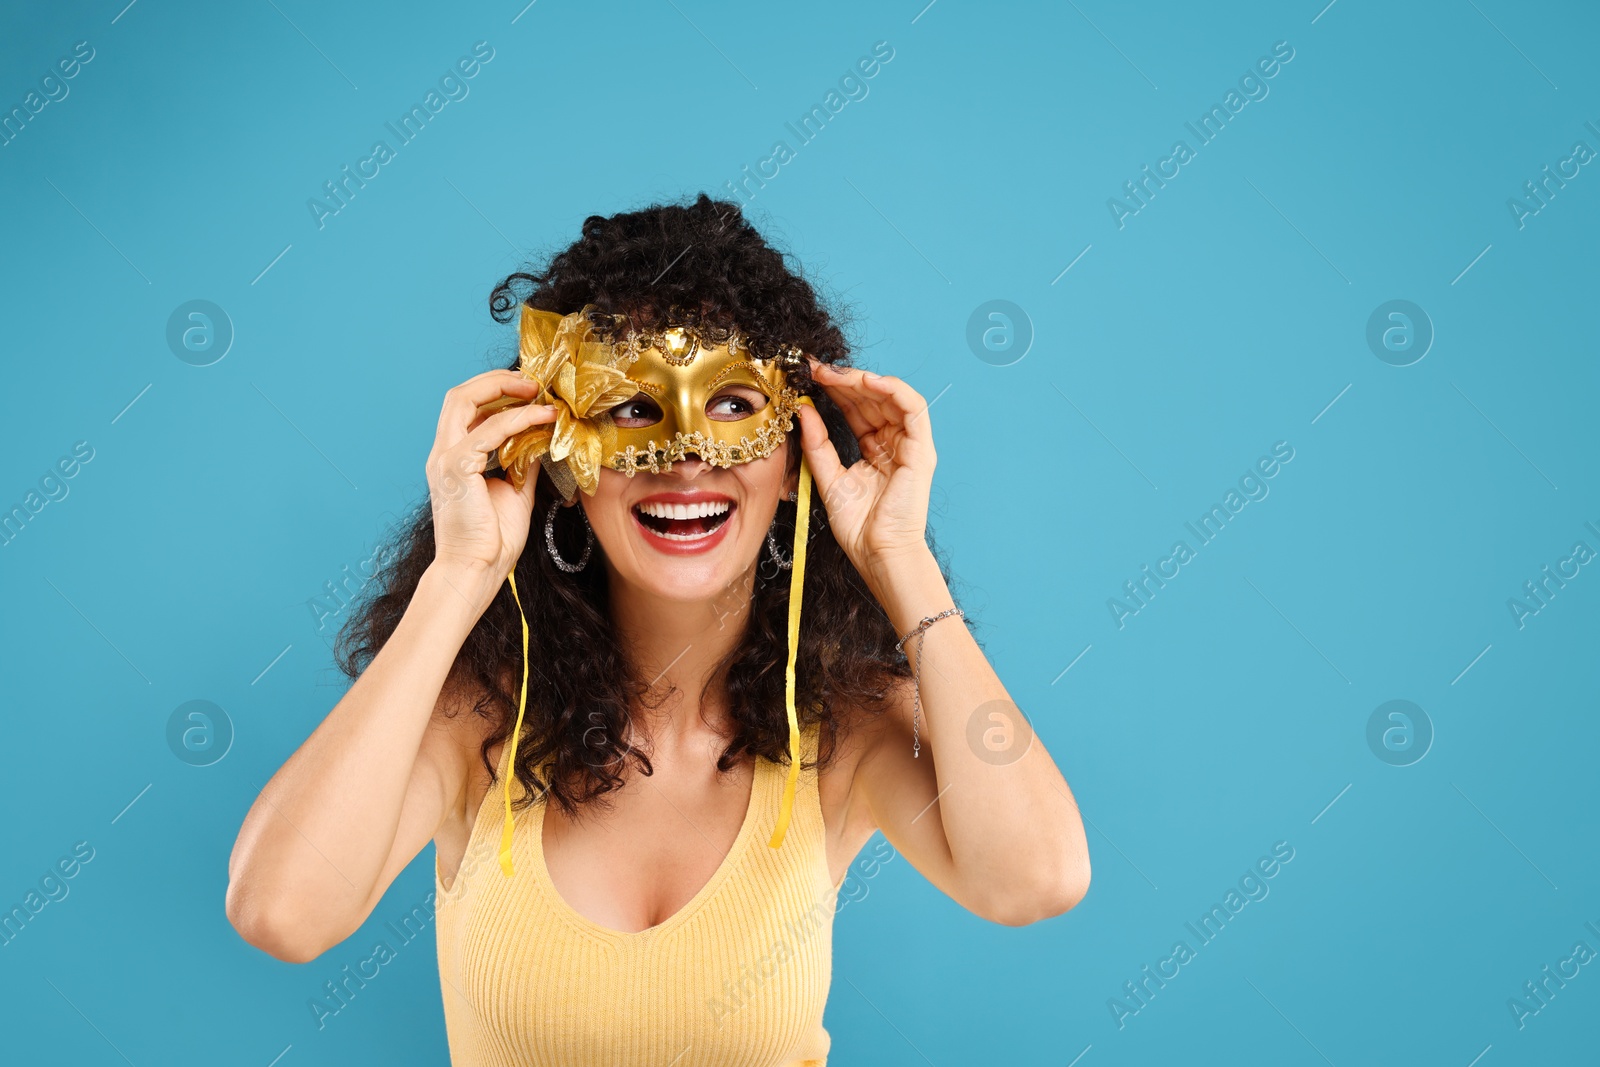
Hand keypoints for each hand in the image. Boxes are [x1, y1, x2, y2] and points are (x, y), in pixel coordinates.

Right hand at [426, 369, 554, 585]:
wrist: (476, 570)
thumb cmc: (493, 540)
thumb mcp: (516, 490)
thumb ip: (524, 461)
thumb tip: (542, 437)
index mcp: (454, 458)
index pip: (468, 409)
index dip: (497, 392)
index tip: (531, 391)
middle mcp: (444, 453)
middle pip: (459, 395)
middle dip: (497, 380)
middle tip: (534, 382)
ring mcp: (446, 459)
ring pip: (464, 401)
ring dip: (505, 389)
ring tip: (539, 391)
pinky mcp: (456, 468)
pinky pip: (489, 431)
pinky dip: (518, 419)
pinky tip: (543, 418)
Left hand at [796, 359, 936, 588]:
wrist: (878, 553)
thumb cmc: (857, 526)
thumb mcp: (828, 477)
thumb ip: (817, 444)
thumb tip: (803, 410)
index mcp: (874, 450)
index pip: (856, 409)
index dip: (834, 391)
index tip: (808, 377)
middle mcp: (893, 443)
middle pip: (871, 399)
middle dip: (843, 380)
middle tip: (815, 369)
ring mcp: (909, 445)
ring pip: (890, 397)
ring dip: (862, 380)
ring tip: (834, 373)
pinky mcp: (921, 449)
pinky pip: (913, 408)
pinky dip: (893, 389)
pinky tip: (867, 381)